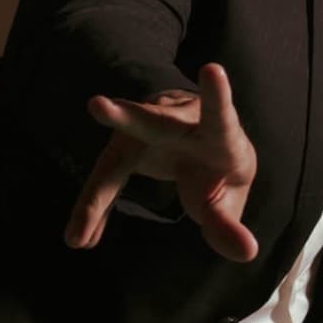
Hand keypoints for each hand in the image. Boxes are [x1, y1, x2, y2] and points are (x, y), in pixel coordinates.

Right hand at [65, 61, 260, 262]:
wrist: (193, 147)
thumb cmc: (215, 171)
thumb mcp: (227, 199)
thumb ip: (229, 224)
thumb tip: (247, 254)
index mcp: (216, 133)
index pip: (218, 114)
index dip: (217, 95)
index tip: (213, 68)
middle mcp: (177, 123)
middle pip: (151, 122)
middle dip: (126, 116)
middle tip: (96, 105)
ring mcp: (143, 131)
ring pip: (118, 155)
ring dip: (95, 190)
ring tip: (75, 214)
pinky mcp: (124, 144)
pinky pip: (106, 180)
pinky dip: (93, 209)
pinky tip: (80, 237)